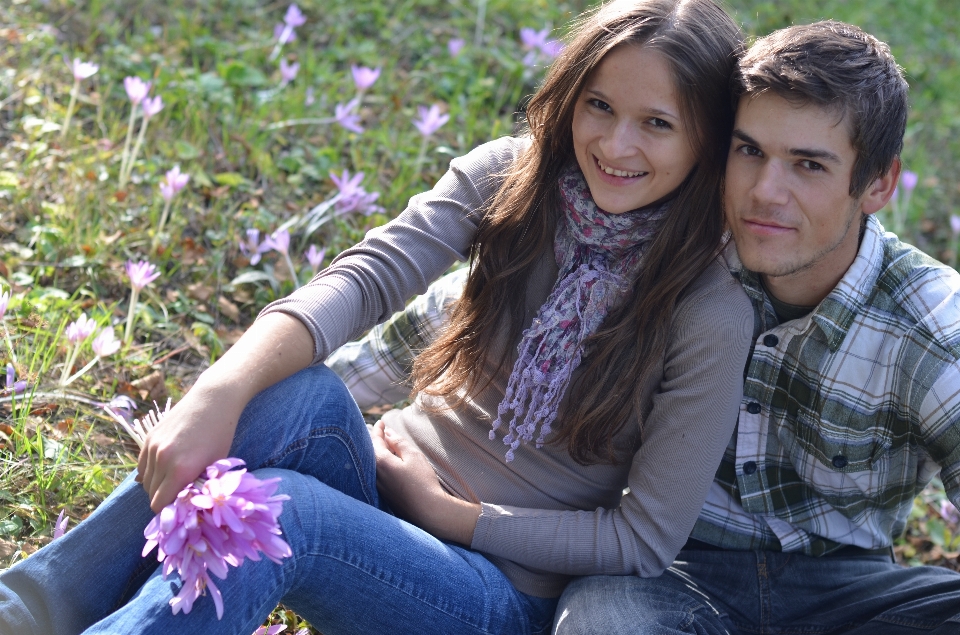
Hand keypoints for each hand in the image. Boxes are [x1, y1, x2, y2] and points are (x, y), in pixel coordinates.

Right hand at [137, 381, 243, 512]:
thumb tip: (187, 506)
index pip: (160, 505)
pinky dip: (150, 472)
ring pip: (145, 481)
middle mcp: (162, 460)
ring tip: (175, 482)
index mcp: (181, 470)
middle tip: (180, 497)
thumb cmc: (220, 434)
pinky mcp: (148, 438)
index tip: (180, 510)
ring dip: (157, 486)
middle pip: (151, 495)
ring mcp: (152, 448)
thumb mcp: (216, 464)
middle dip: (163, 500)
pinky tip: (166, 469)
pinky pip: (142, 466)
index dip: (169, 511)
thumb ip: (199, 487)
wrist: (212, 400)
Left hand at [372, 421, 480, 544]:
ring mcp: (377, 487)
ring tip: (383, 446)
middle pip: (370, 452)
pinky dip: (379, 465)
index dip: (378, 430)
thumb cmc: (422, 481)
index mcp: (380, 462)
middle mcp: (374, 474)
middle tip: (379, 432)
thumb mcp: (413, 456)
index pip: (375, 441)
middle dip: (374, 441)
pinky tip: (387, 464)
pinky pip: (376, 475)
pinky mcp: (382, 495)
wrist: (427, 512)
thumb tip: (387, 433)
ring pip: (372, 464)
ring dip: (377, 453)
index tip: (381, 422)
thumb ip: (398, 442)